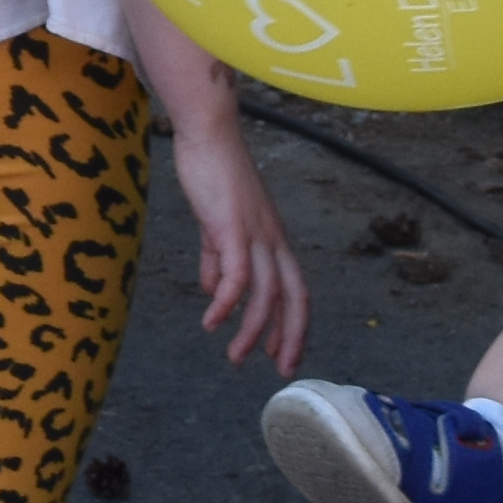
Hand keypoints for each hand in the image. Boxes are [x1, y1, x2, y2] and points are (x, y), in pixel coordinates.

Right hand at [165, 103, 309, 373]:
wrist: (207, 133)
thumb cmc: (212, 171)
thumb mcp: (217, 222)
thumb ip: (215, 257)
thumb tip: (211, 290)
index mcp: (273, 239)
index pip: (296, 290)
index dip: (293, 325)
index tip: (281, 355)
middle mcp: (273, 240)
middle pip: (294, 298)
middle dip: (290, 338)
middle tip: (279, 370)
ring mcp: (257, 234)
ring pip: (266, 294)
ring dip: (252, 330)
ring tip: (234, 356)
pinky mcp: (233, 228)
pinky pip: (236, 275)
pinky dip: (225, 303)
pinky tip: (211, 321)